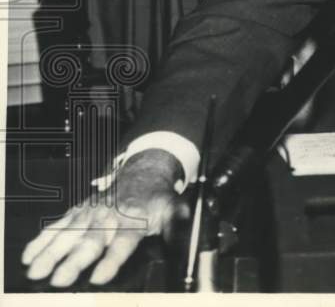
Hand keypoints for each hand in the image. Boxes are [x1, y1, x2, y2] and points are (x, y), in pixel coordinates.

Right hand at [21, 149, 187, 287]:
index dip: (111, 260)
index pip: (122, 243)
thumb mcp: (175, 213)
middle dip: (74, 261)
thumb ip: (179, 232)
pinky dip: (40, 240)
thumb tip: (187, 251)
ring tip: (36, 271)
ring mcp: (89, 214)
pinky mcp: (76, 212)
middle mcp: (108, 217)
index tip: (100, 276)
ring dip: (50, 254)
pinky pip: (55, 226)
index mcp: (133, 221)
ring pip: (68, 235)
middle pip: (90, 242)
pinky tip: (29, 256)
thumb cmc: (157, 200)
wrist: (142, 173)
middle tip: (60, 280)